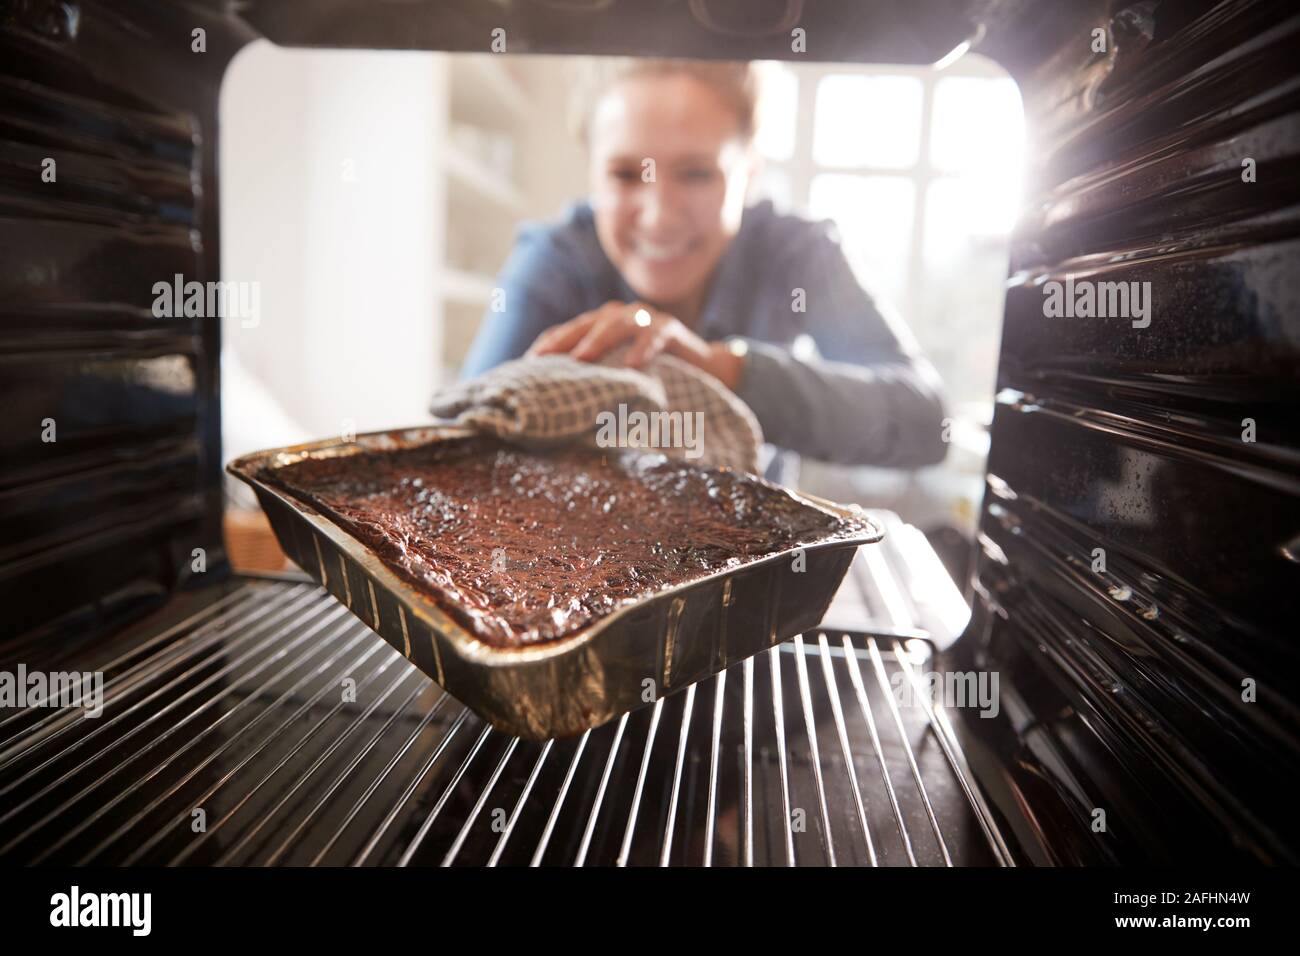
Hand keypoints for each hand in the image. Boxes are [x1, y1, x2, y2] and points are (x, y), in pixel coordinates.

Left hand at [526, 300, 744, 389]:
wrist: (704, 368)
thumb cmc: (652, 375)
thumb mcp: (617, 376)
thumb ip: (594, 380)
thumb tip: (556, 407)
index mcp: (600, 326)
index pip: (567, 331)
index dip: (548, 344)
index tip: (527, 363)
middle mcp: (619, 316)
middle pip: (585, 324)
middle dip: (564, 340)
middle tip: (545, 359)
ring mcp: (645, 318)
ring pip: (616, 323)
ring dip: (598, 340)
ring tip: (582, 358)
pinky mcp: (670, 327)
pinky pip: (654, 335)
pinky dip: (643, 347)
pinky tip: (633, 364)